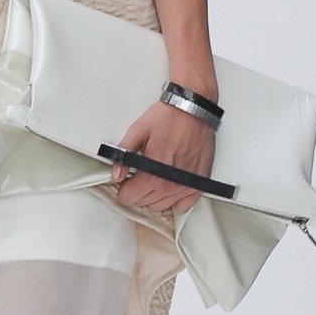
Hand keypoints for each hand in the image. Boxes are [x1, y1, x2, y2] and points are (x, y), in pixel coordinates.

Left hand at [109, 101, 214, 215]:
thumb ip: (123, 153)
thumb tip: (115, 173)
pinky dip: (175, 200)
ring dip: (154, 196)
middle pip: (145, 203)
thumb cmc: (169, 117)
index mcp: (154, 172)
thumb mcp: (138, 130)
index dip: (123, 190)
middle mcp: (172, 183)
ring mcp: (187, 185)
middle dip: (137, 192)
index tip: (124, 182)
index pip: (130, 197)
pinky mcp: (200, 183)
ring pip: (162, 206)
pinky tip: (170, 186)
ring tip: (154, 177)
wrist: (194, 109)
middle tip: (138, 176)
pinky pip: (184, 205)